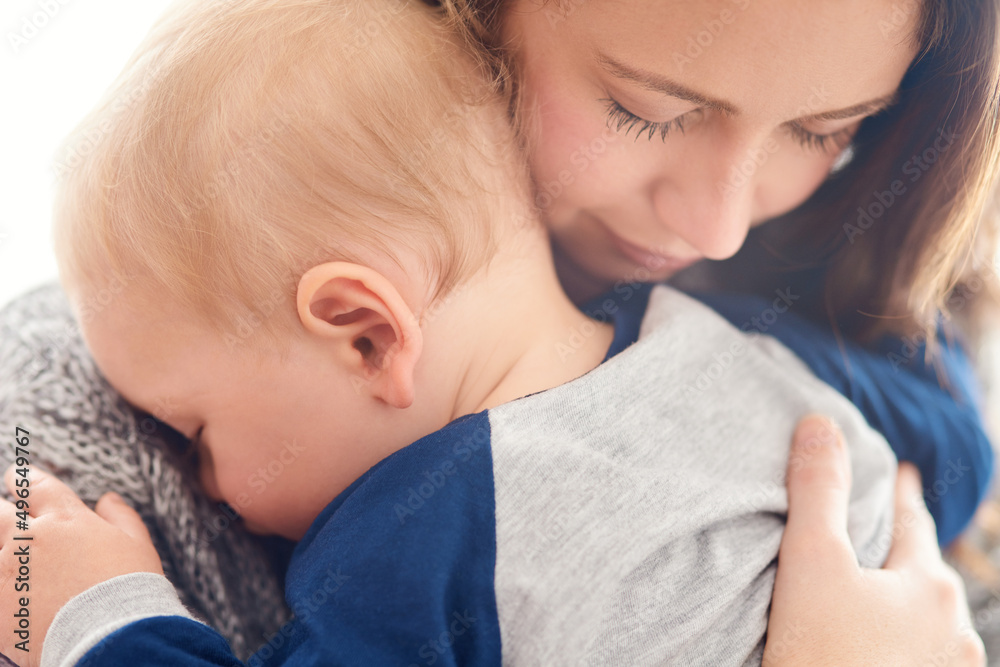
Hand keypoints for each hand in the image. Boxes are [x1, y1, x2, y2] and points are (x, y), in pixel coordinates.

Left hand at [0, 466, 162, 666]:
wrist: (109, 637)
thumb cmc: (129, 587)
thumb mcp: (137, 544)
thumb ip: (120, 516)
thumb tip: (108, 499)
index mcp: (65, 518)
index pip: (35, 486)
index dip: (24, 478)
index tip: (16, 476)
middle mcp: (29, 540)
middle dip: (1, 510)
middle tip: (4, 511)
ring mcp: (8, 573)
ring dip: (3, 549)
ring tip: (14, 559)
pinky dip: (4, 586)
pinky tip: (12, 593)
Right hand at [763, 416, 984, 665]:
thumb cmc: (821, 660)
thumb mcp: (811, 565)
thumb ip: (817, 492)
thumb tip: (821, 423)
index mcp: (927, 587)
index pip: (913, 522)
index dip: (901, 494)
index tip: (902, 472)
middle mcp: (952, 634)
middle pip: (925, 575)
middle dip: (906, 552)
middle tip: (884, 532)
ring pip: (927, 626)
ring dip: (904, 607)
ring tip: (877, 600)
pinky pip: (917, 660)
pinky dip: (899, 646)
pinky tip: (875, 653)